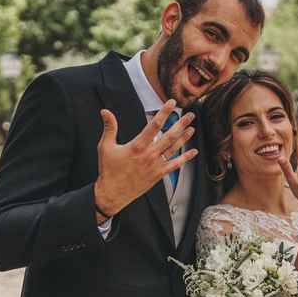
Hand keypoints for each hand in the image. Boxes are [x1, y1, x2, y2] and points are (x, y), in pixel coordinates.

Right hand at [94, 100, 197, 216]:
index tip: (171, 103)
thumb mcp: (106, 146)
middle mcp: (149, 154)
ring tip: (192, 128)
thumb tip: (105, 111)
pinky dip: (185, 158)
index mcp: (137, 146)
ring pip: (174, 148)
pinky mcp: (158, 175)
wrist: (112, 193)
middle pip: (169, 135)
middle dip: (181, 124)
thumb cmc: (108, 170)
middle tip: (190, 115)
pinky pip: (175, 165)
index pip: (154, 125)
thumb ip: (109, 127)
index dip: (164, 112)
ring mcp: (155, 165)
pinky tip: (193, 152)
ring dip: (184, 138)